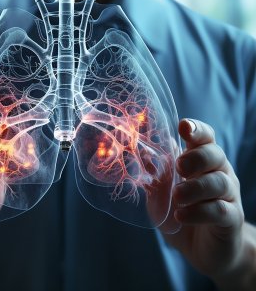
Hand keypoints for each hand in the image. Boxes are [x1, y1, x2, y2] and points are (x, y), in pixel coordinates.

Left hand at [165, 119, 245, 282]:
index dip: (196, 129)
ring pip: (219, 182)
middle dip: (196, 157)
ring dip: (195, 187)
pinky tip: (181, 216)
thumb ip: (155, 174)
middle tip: (179, 167)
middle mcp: (218, 172)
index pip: (204, 137)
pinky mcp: (231, 219)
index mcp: (201, 161)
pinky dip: (199, 212)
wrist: (203, 248)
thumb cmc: (181, 211)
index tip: (183, 126)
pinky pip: (220, 210)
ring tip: (177, 196)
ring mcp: (228, 195)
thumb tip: (142, 154)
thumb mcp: (161, 192)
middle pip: (215, 154)